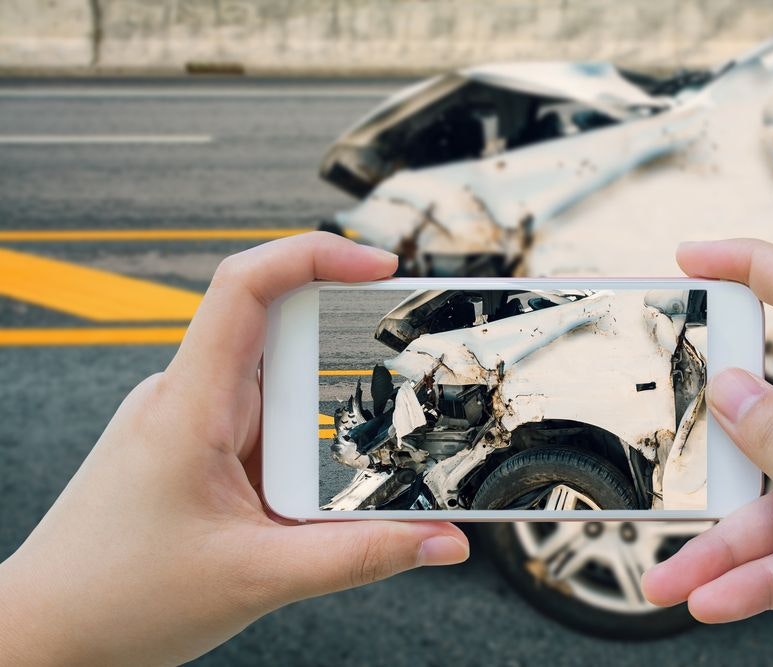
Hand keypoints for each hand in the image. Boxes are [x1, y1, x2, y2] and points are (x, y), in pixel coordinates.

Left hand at [0, 233, 468, 665]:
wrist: (47, 632)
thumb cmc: (120, 600)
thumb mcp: (259, 579)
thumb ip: (361, 557)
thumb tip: (444, 541)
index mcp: (190, 406)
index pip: (245, 287)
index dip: (314, 255)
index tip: (380, 266)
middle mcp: (187, 398)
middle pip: (277, 329)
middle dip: (345, 342)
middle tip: (405, 365)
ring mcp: (188, 420)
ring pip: (275, 381)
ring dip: (323, 407)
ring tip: (360, 450)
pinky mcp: (195, 448)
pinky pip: (262, 418)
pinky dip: (302, 437)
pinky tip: (315, 483)